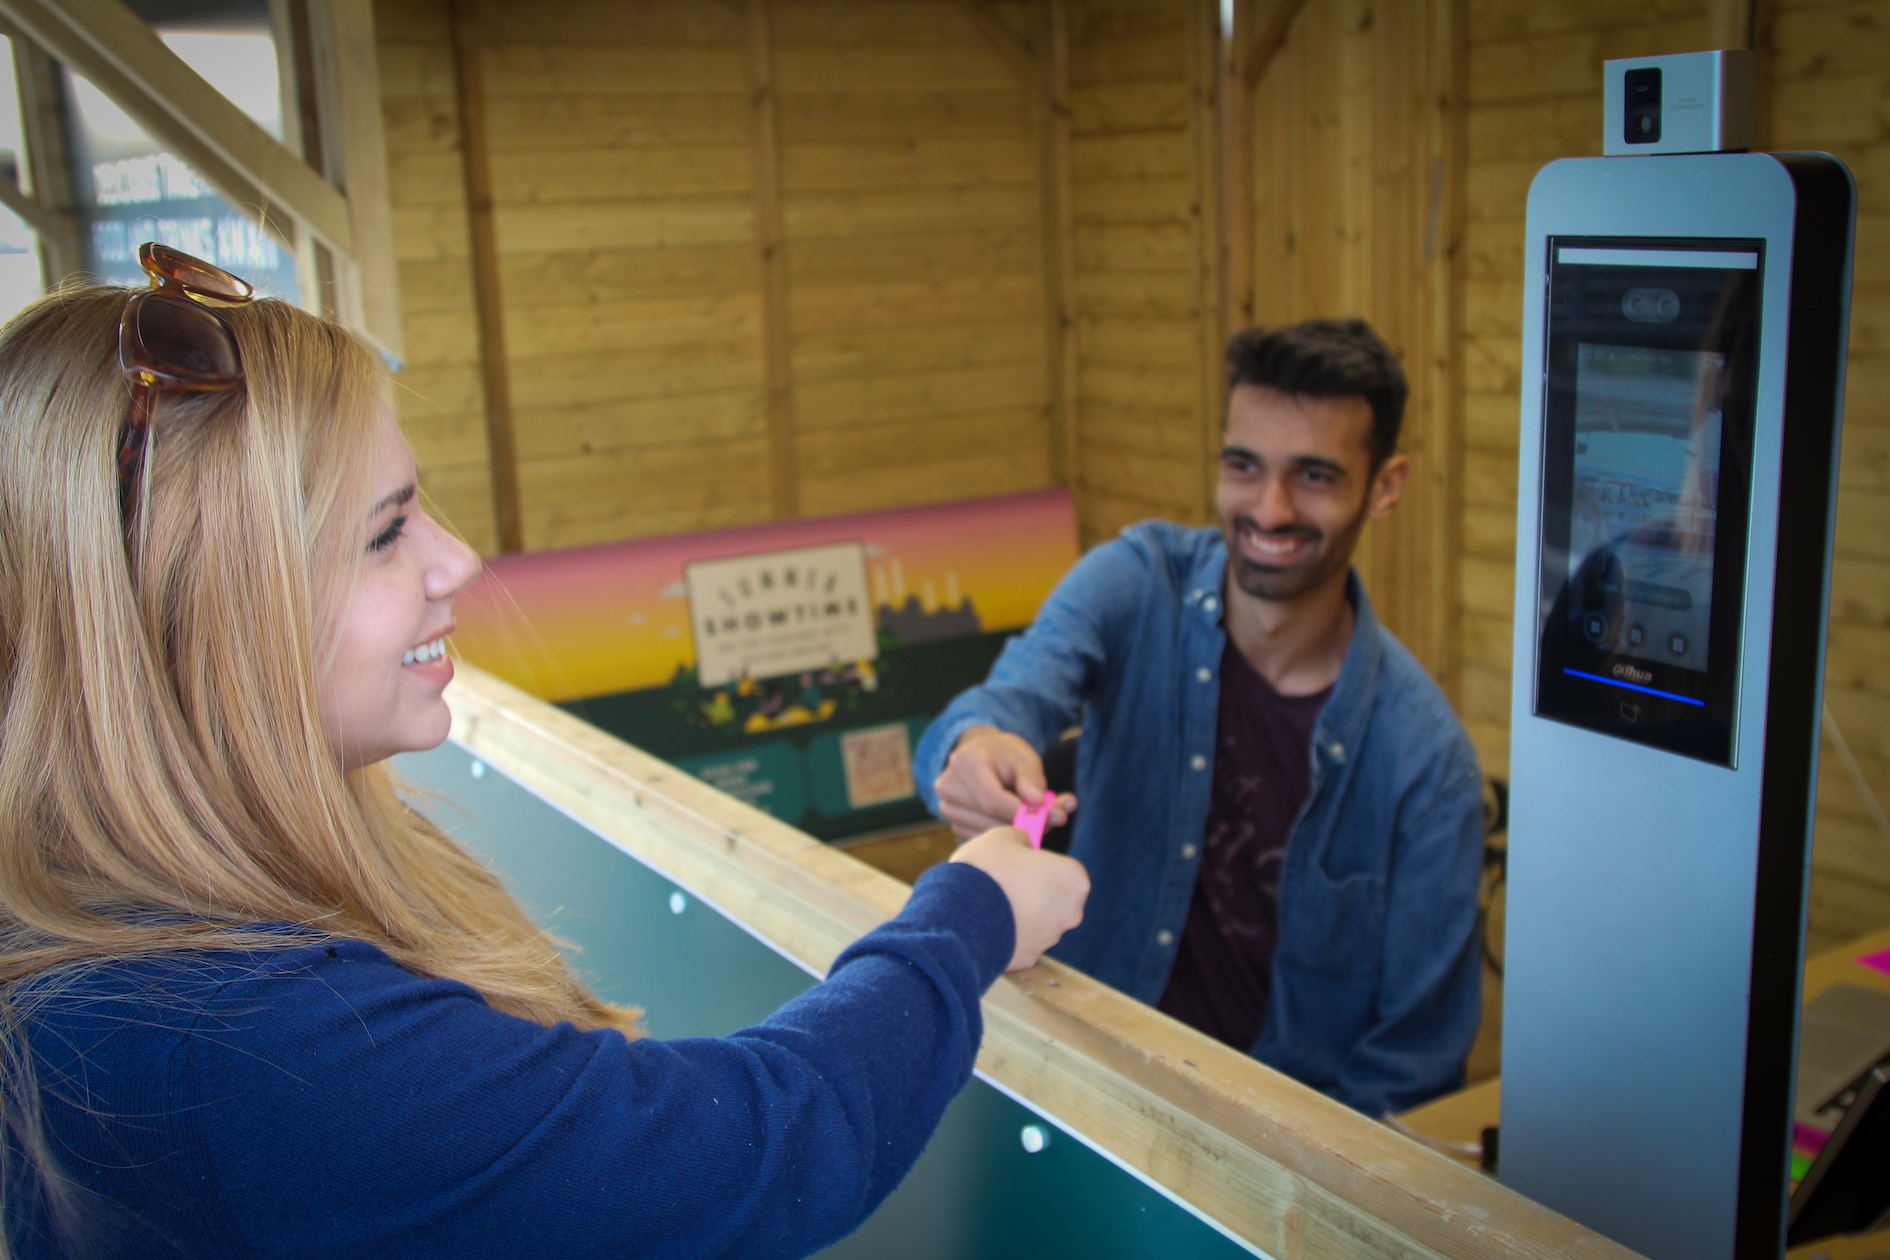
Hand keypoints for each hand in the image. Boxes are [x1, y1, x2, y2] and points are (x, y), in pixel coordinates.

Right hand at [933, 727, 1076, 839]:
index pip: (993, 800)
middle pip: (991, 819)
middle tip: (1059, 817)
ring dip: (1021, 831)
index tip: (1055, 816)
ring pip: (990, 833)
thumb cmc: (1004, 754)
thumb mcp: (1023, 757)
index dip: (1024, 813)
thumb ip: (1032, 780)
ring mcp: (948, 808)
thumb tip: (1040, 805)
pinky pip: (986, 838)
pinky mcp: (954, 824)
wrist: (980, 753)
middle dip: (1029, 823)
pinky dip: (1008, 835)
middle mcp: (949, 787)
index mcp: (965, 762)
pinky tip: (1023, 823)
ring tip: (1043, 817)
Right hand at [950, 827, 1089, 970]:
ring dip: (1022, 913)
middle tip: (1006, 883)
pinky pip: (1021, 941)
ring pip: (1039, 921)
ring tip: (992, 903)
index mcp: (1074, 879)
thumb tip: (1025, 845)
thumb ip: (1022, 839)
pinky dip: (1009, 934)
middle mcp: (1071, 912)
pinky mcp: (1030, 958)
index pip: (1063, 868)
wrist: (959, 913)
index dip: (1041, 864)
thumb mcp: (1003, 836)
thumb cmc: (986, 869)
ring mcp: (1051, 938)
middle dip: (1035, 891)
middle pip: (1055, 897)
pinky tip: (988, 924)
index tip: (1020, 864)